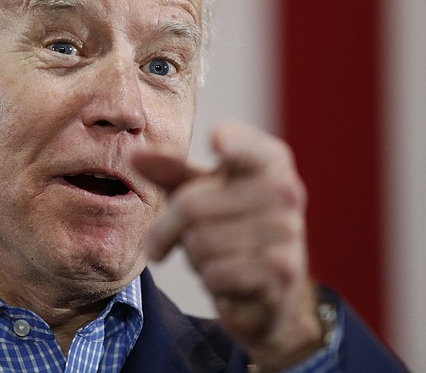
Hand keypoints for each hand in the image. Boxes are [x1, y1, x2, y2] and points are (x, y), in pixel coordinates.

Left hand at [133, 121, 323, 370]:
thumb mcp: (200, 191)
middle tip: (174, 240)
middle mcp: (286, 190)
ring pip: (200, 243)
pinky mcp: (283, 269)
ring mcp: (289, 230)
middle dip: (170, 229)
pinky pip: (215, 273)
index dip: (231, 142)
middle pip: (190, 206)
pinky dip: (211, 280)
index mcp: (269, 160)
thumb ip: (170, 170)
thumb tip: (136, 155)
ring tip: (215, 256)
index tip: (216, 140)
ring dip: (194, 257)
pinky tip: (230, 278)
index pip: (244, 146)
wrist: (272, 286)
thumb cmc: (229, 224)